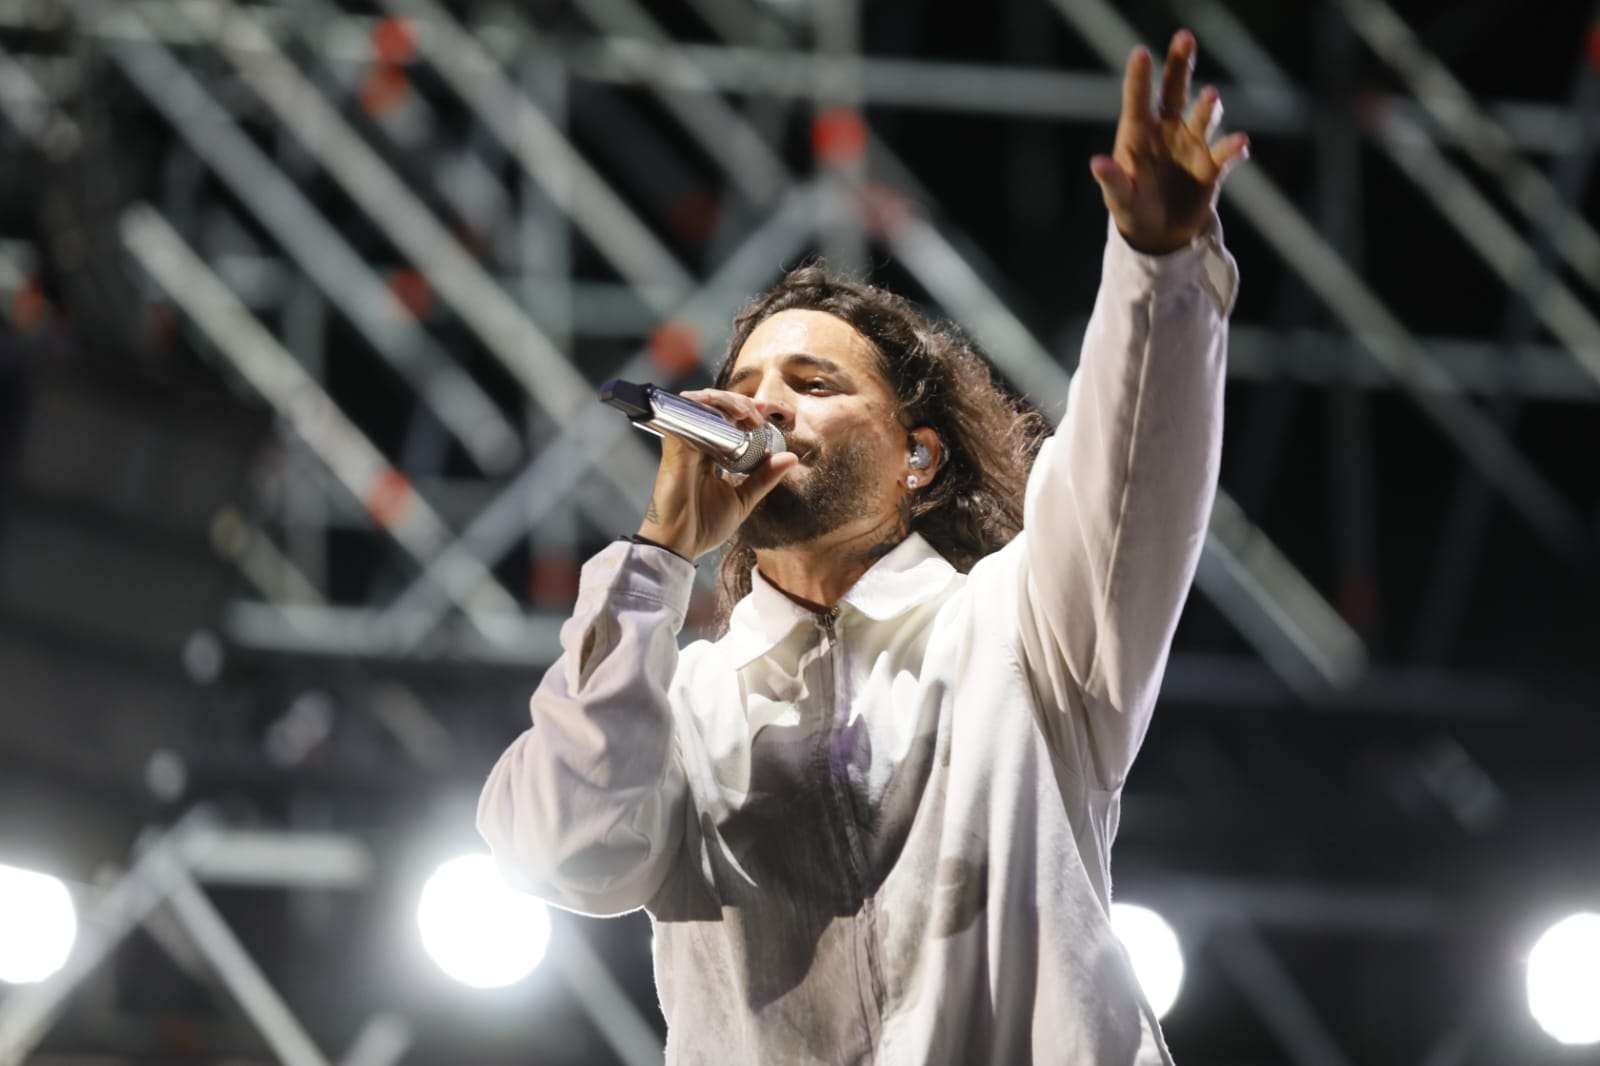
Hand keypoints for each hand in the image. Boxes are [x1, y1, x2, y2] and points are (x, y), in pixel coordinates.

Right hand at [635, 388, 798, 560]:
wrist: (680, 545)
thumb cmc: (704, 527)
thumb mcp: (744, 499)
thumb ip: (764, 477)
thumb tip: (791, 457)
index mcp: (708, 455)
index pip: (726, 423)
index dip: (745, 412)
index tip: (767, 415)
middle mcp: (694, 445)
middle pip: (715, 408)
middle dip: (740, 403)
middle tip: (760, 415)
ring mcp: (683, 443)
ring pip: (702, 405)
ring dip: (728, 402)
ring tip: (749, 415)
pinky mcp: (675, 446)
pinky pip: (689, 415)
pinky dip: (711, 409)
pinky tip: (732, 418)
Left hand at [1090, 30, 1249, 255]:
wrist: (1160, 235)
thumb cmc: (1133, 209)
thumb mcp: (1119, 198)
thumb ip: (1112, 181)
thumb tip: (1097, 164)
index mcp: (1138, 134)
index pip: (1138, 100)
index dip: (1140, 77)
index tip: (1141, 53)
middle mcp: (1167, 131)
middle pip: (1175, 90)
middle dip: (1180, 64)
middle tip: (1185, 38)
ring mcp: (1192, 145)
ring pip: (1202, 117)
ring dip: (1208, 108)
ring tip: (1211, 97)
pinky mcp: (1212, 166)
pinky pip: (1225, 153)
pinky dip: (1234, 147)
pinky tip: (1241, 142)